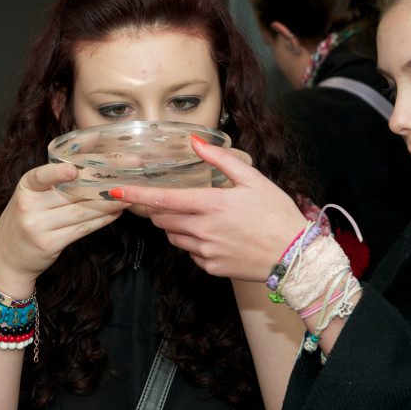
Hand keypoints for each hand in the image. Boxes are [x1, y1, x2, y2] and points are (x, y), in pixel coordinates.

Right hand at [0, 162, 126, 296]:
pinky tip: (115, 213)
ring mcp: (39, 227)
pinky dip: (101, 220)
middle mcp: (28, 207)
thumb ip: (51, 181)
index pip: (40, 176)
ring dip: (107, 203)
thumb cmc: (23, 221)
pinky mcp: (51, 244)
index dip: (56, 172)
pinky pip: (82, 229)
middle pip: (70, 193)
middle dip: (100, 181)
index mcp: (24, 188)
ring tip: (127, 195)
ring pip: (80, 212)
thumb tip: (86, 161)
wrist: (7, 259)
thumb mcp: (29, 197)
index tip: (73, 168)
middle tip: (126, 172)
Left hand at [112, 137, 306, 280]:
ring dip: (177, 226)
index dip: (135, 196)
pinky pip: (190, 253)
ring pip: (173, 236)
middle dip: (160, 209)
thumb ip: (221, 160)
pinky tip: (215, 237)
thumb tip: (195, 142)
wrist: (295, 256)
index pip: (162, 199)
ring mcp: (205, 251)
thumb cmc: (277, 214)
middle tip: (173, 200)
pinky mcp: (210, 267)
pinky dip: (194, 243)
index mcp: (211, 204)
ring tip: (202, 218)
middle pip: (162, 219)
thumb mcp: (253, 180)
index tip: (115, 192)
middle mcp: (203, 229)